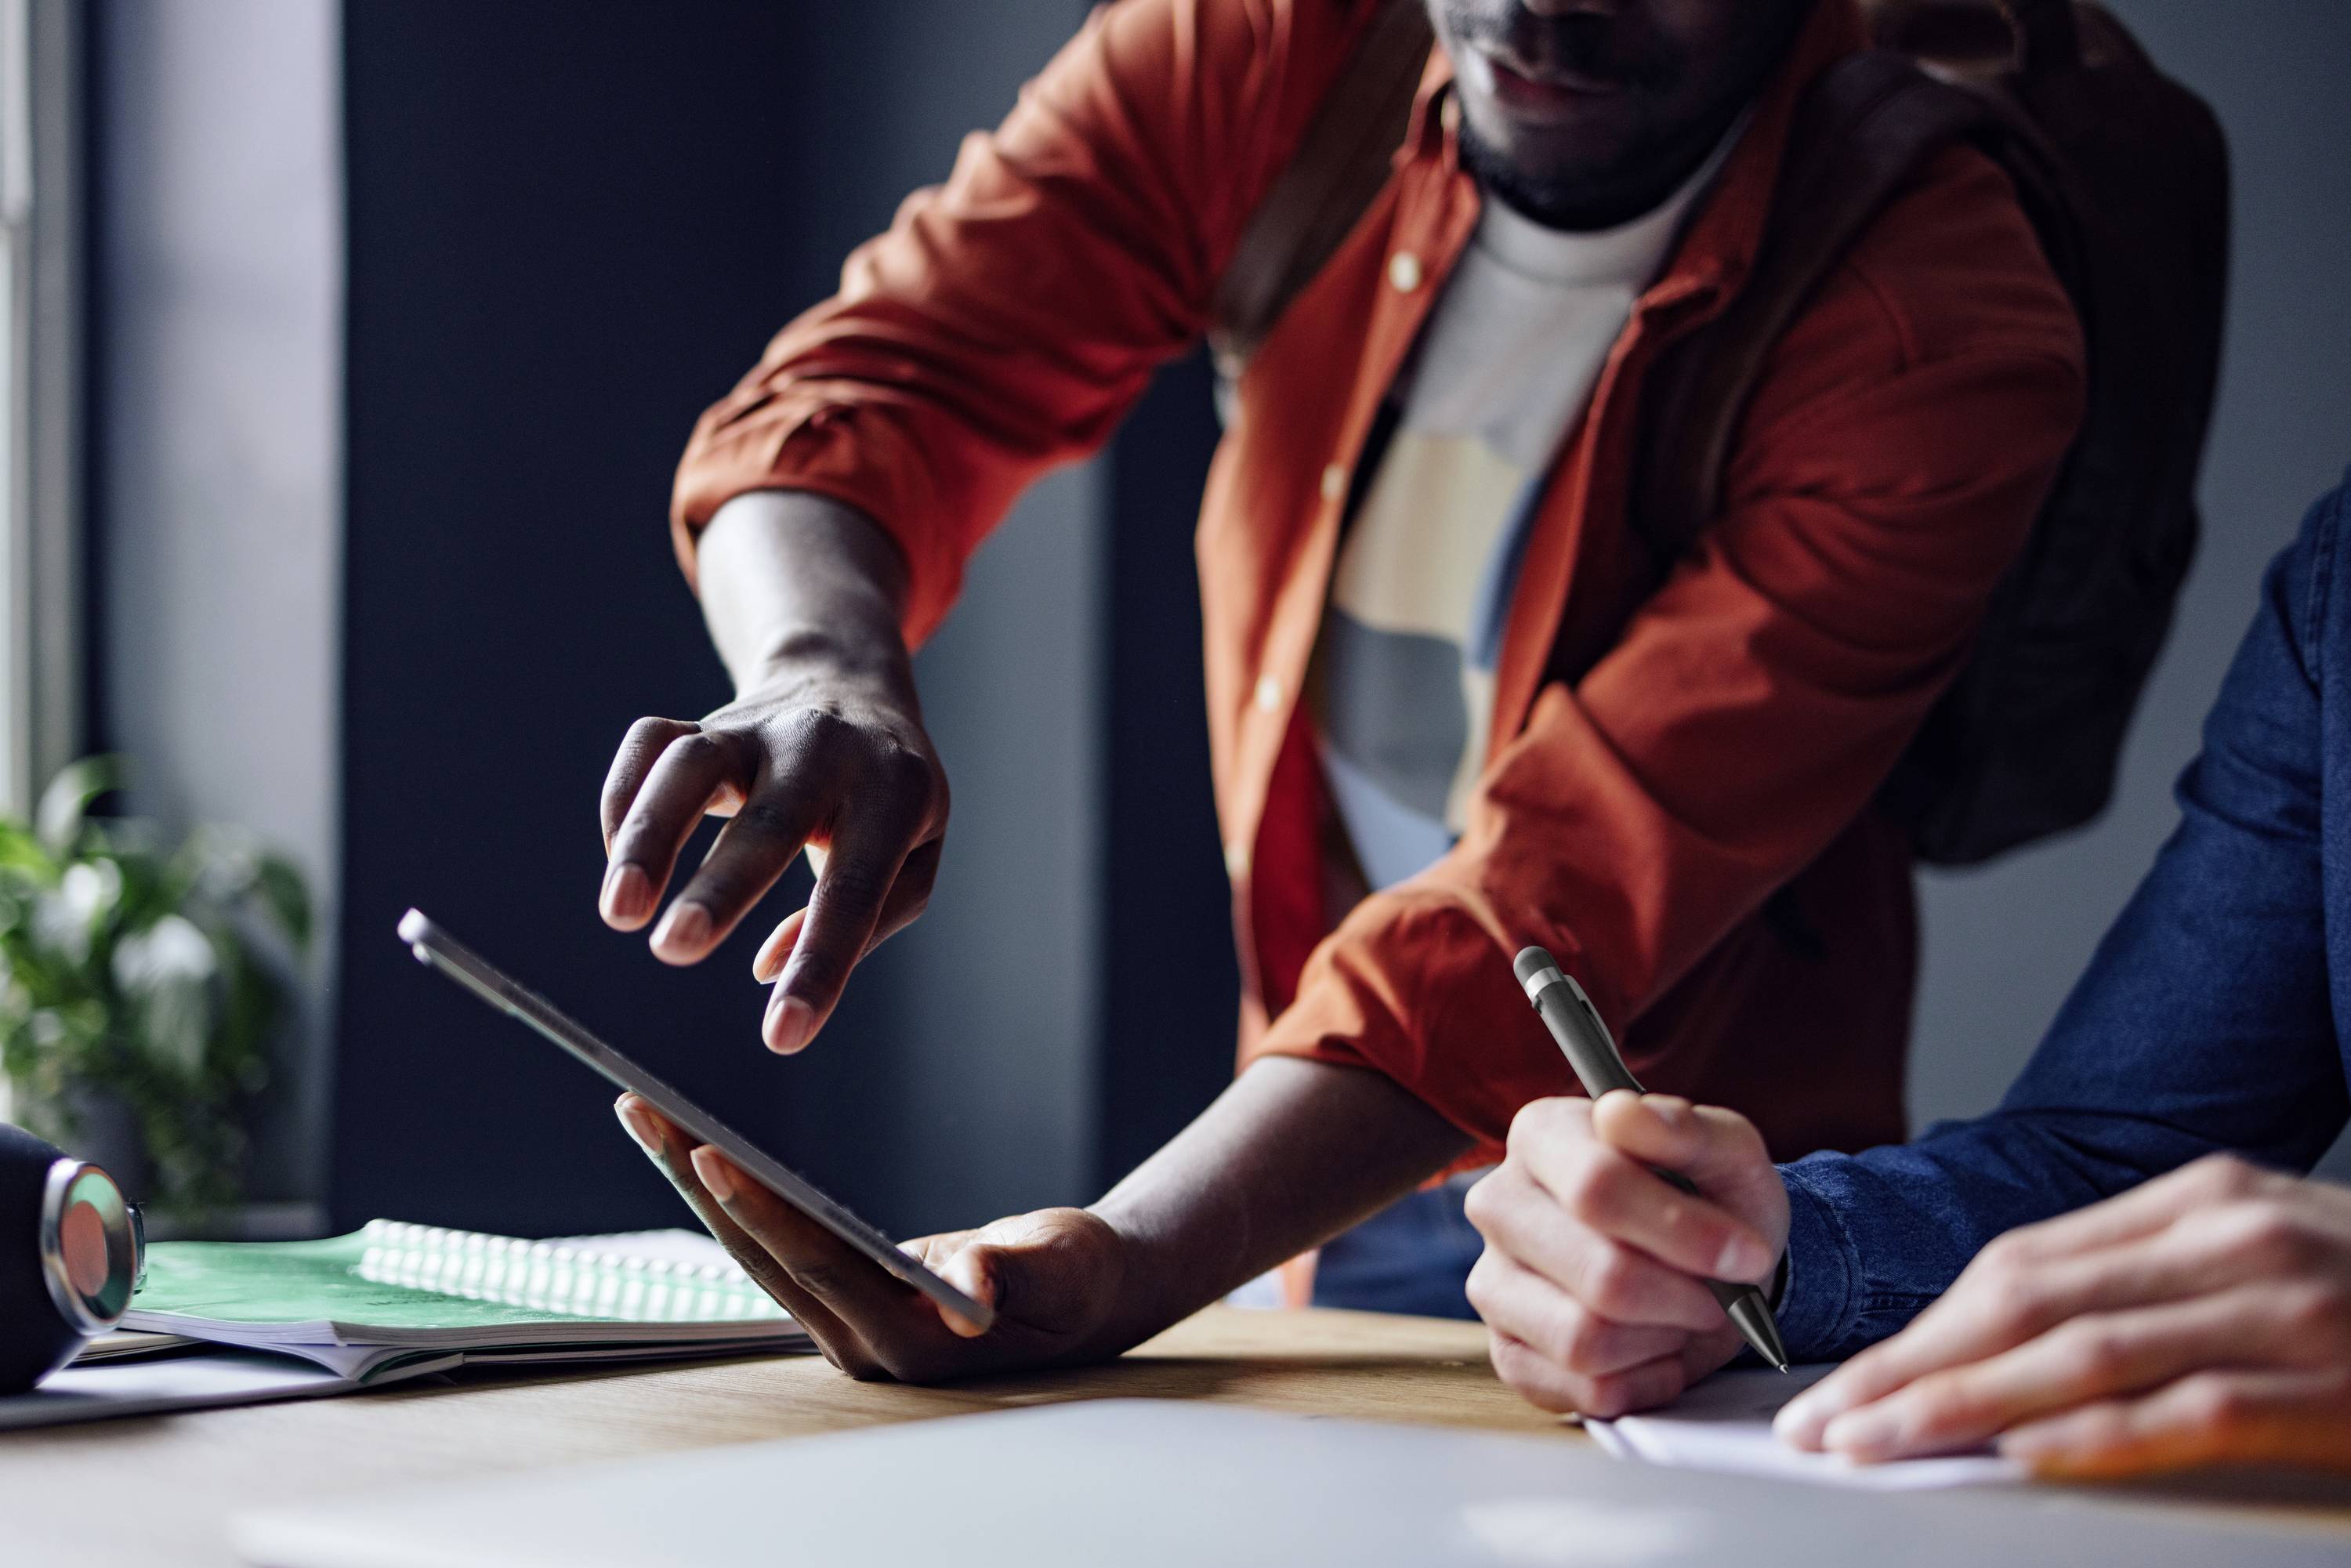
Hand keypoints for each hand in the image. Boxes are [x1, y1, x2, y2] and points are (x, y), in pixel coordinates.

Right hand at [598, 653, 947, 1054]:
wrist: (853, 684)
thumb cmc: (889, 795)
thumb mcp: (916, 852)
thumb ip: (869, 919)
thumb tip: (775, 971)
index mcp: (894, 793)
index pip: (856, 889)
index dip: (821, 963)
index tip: (783, 1035)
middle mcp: (824, 752)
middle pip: (769, 819)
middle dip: (721, 886)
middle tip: (676, 949)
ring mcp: (757, 728)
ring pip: (692, 765)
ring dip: (649, 835)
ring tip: (620, 909)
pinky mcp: (703, 720)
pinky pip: (651, 744)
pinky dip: (624, 799)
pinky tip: (619, 860)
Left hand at [615, 1094, 1130, 1380]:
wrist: (1079, 1299)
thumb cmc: (1078, 1279)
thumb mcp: (1066, 1267)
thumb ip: (1022, 1272)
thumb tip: (978, 1284)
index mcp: (910, 1342)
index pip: (820, 1268)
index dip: (764, 1213)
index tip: (710, 1155)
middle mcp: (860, 1343)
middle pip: (763, 1254)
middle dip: (697, 1181)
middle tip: (642, 1109)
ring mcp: (842, 1323)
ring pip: (753, 1246)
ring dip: (696, 1180)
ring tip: (644, 1112)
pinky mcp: (835, 1297)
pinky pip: (769, 1238)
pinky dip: (729, 1188)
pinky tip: (691, 1145)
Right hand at [1464, 1091, 1786, 1416]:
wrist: (1710, 1264)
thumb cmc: (1712, 1198)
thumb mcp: (1727, 1152)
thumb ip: (1685, 1128)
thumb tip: (1623, 1115)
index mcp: (1541, 1134)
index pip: (1596, 1187)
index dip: (1682, 1231)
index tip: (1746, 1252)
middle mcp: (1499, 1203)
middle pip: (1599, 1275)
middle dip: (1684, 1295)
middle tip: (1720, 1292)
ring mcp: (1492, 1281)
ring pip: (1585, 1340)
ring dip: (1664, 1338)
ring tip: (1684, 1314)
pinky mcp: (1507, 1351)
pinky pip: (1584, 1390)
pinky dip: (1645, 1380)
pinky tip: (1659, 1348)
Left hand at [1774, 1155, 2350, 1476]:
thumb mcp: (2258, 1268)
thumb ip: (2146, 1290)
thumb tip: (2003, 1351)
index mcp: (2203, 1199)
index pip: (2021, 1261)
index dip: (1921, 1325)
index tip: (1845, 1378)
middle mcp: (2234, 1235)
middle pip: (2027, 1298)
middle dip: (1910, 1365)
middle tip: (1825, 1423)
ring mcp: (2287, 1307)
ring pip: (2082, 1351)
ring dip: (1961, 1404)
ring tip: (1877, 1446)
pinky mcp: (2331, 1388)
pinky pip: (2187, 1411)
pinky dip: (2090, 1436)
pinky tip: (2014, 1460)